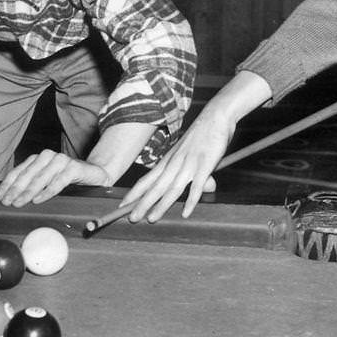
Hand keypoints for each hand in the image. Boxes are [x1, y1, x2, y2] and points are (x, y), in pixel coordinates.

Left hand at [0, 149, 111, 206]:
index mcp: (38, 159)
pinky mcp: (74, 167)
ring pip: (41, 178)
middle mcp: (48, 156)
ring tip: (19, 203)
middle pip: (27, 175)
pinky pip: (58, 181)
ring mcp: (61, 160)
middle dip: (15, 190)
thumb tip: (8, 197)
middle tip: (7, 202)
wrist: (94, 174)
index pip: (18, 172)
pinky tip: (38, 200)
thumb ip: (31, 184)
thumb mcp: (46, 181)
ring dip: (28, 192)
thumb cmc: (66, 180)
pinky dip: (47, 191)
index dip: (7, 185)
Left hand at [119, 107, 233, 223]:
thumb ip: (193, 173)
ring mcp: (188, 165)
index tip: (122, 205)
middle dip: (142, 204)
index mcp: (168, 161)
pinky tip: (185, 213)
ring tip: (151, 219)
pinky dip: (191, 201)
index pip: (147, 180)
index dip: (134, 193)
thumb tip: (203, 190)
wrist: (215, 117)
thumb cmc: (202, 135)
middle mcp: (174, 163)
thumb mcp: (190, 155)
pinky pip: (196, 187)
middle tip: (131, 218)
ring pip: (172, 189)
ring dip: (161, 205)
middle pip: (155, 187)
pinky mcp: (204, 166)